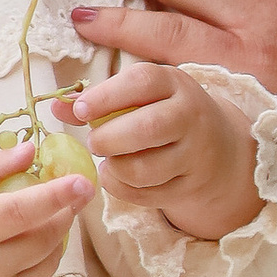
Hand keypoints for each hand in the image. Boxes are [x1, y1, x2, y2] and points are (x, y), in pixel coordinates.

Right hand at [0, 144, 90, 276]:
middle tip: (72, 197)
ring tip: (48, 222)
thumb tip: (30, 151)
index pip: (21, 211)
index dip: (56, 195)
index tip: (82, 182)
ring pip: (47, 264)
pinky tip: (28, 254)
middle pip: (43, 238)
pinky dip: (41, 267)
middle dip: (64, 214)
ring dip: (56, 240)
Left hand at [60, 62, 259, 238]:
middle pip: (147, 128)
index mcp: (174, 83)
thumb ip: (99, 100)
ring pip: (145, 168)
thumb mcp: (141, 96)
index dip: (106, 96)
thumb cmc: (165, 114)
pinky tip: (119, 177)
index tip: (80, 111)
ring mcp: (195, 153)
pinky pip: (148, 195)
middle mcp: (191, 115)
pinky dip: (123, 189)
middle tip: (94, 143)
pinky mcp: (191, 185)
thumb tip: (57, 106)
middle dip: (109, 139)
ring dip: (115, 168)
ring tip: (109, 161)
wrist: (219, 149)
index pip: (142, 81)